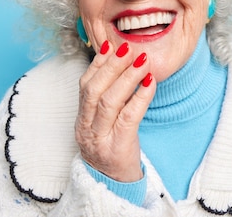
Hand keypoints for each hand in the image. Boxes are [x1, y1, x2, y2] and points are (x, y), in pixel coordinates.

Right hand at [74, 41, 155, 181]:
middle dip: (111, 67)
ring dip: (126, 78)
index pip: (84, 85)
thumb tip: (119, 64)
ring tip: (141, 61)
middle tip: (128, 49)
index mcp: (82, 119)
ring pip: (108, 102)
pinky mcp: (118, 147)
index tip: (110, 45)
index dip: (97, 64)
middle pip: (94, 91)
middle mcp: (86, 128)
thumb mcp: (103, 123)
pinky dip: (140, 97)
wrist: (114, 185)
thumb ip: (108, 98)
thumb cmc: (112, 148)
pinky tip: (150, 83)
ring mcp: (100, 139)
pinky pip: (129, 117)